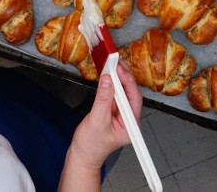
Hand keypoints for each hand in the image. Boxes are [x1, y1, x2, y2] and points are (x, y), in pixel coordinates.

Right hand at [66, 60, 142, 174]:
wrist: (82, 155)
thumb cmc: (91, 145)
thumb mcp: (97, 121)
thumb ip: (103, 99)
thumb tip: (107, 80)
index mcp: (131, 124)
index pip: (134, 98)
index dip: (127, 81)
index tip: (118, 68)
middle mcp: (130, 118)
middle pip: (130, 92)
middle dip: (123, 76)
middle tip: (115, 62)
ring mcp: (122, 114)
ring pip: (123, 91)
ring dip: (117, 77)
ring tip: (112, 64)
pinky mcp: (113, 110)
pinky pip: (114, 93)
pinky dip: (111, 83)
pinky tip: (107, 75)